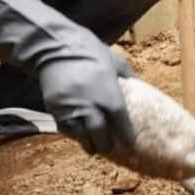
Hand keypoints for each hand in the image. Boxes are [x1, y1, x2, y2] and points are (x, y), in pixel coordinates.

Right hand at [0, 0, 135, 153]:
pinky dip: (73, 134)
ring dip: (89, 144)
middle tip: (109, 147)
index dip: (126, 137)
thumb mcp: (113, 60)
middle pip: (101, 135)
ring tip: (94, 147)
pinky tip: (78, 135)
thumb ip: (127, 75)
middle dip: (106, 144)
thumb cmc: (89, 51)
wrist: (56, 47)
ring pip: (82, 136)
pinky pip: (66, 129)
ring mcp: (72, 109)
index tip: (130, 144)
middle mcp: (91, 106)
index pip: (121, 124)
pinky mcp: (56, 109)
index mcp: (109, 94)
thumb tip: (138, 83)